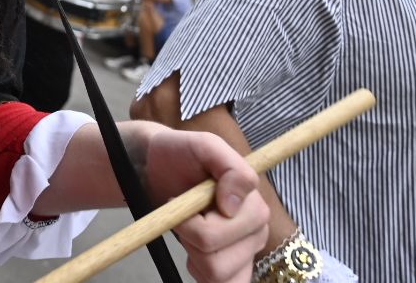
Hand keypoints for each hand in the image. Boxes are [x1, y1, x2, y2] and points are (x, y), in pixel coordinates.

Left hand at [142, 126, 269, 282]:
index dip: (195, 222)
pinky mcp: (234, 268)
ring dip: (194, 256)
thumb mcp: (203, 144)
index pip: (227, 230)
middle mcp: (257, 230)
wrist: (158, 167)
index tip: (182, 200)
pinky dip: (202, 274)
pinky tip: (195, 254)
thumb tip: (233, 203)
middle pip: (220, 259)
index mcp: (254, 203)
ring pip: (219, 275)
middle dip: (190, 237)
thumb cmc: (181, 155)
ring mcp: (247, 252)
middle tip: (182, 215)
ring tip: (187, 231)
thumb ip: (228, 164)